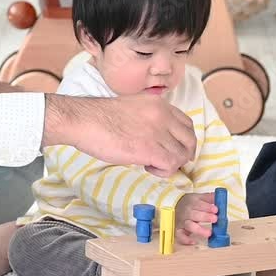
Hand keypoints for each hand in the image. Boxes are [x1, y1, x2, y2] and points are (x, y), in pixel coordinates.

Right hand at [42, 94, 195, 177]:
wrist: (85, 120)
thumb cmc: (100, 117)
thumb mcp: (134, 107)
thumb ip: (150, 116)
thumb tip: (157, 135)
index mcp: (159, 104)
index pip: (186, 123)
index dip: (184, 139)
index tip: (175, 148)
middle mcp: (163, 116)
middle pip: (190, 139)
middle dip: (183, 154)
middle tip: (169, 162)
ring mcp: (158, 132)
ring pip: (181, 154)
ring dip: (169, 164)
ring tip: (151, 163)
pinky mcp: (150, 148)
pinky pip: (171, 165)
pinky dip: (163, 171)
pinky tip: (148, 167)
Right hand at [175, 192, 217, 244]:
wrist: (174, 206)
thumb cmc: (190, 203)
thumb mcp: (198, 197)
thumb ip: (209, 197)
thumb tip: (220, 197)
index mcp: (192, 203)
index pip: (199, 204)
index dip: (208, 207)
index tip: (216, 209)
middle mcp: (187, 212)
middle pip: (195, 214)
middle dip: (205, 217)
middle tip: (215, 219)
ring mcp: (182, 222)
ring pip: (189, 226)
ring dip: (199, 230)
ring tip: (209, 233)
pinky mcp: (179, 230)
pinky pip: (180, 236)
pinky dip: (185, 239)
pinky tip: (193, 242)